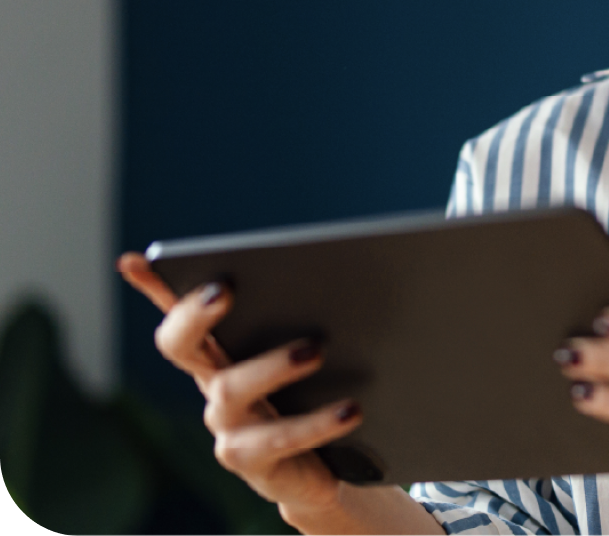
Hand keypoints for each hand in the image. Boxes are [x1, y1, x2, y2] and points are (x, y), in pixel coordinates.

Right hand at [117, 253, 362, 517]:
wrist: (323, 466)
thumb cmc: (311, 393)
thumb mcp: (301, 346)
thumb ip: (300, 308)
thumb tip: (318, 264)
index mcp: (218, 351)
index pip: (178, 313)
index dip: (154, 288)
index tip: (139, 260)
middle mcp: (211, 385)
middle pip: (180, 345)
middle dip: (195, 314)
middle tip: (228, 290)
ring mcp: (227, 425)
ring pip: (232, 388)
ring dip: (272, 365)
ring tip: (316, 349)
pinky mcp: (254, 461)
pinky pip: (279, 439)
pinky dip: (317, 422)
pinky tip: (351, 408)